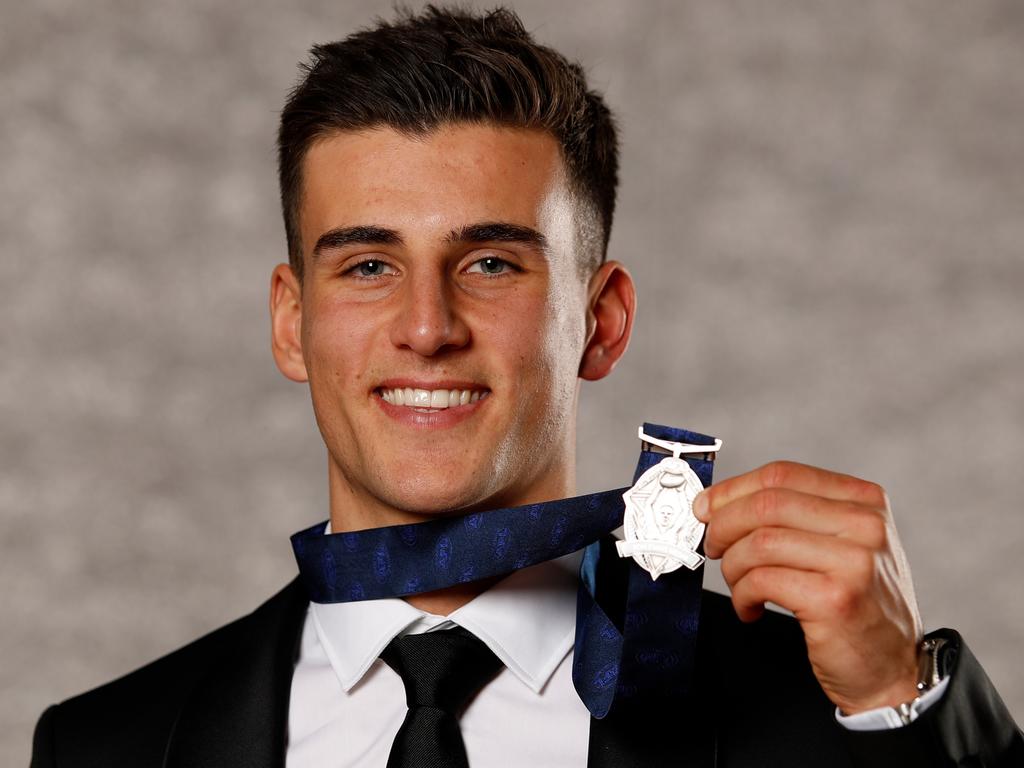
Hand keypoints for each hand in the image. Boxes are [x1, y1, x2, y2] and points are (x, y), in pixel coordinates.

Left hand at [693, 461, 922, 713]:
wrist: (893, 669)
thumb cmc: (857, 606)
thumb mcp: (841, 546)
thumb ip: (795, 517)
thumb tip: (719, 504)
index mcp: (864, 501)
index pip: (782, 475)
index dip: (733, 489)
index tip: (706, 507)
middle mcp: (865, 525)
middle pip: (767, 504)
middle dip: (724, 524)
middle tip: (713, 546)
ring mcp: (853, 562)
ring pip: (760, 543)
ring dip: (733, 566)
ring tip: (738, 585)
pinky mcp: (835, 599)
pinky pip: (762, 581)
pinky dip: (742, 595)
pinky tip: (750, 607)